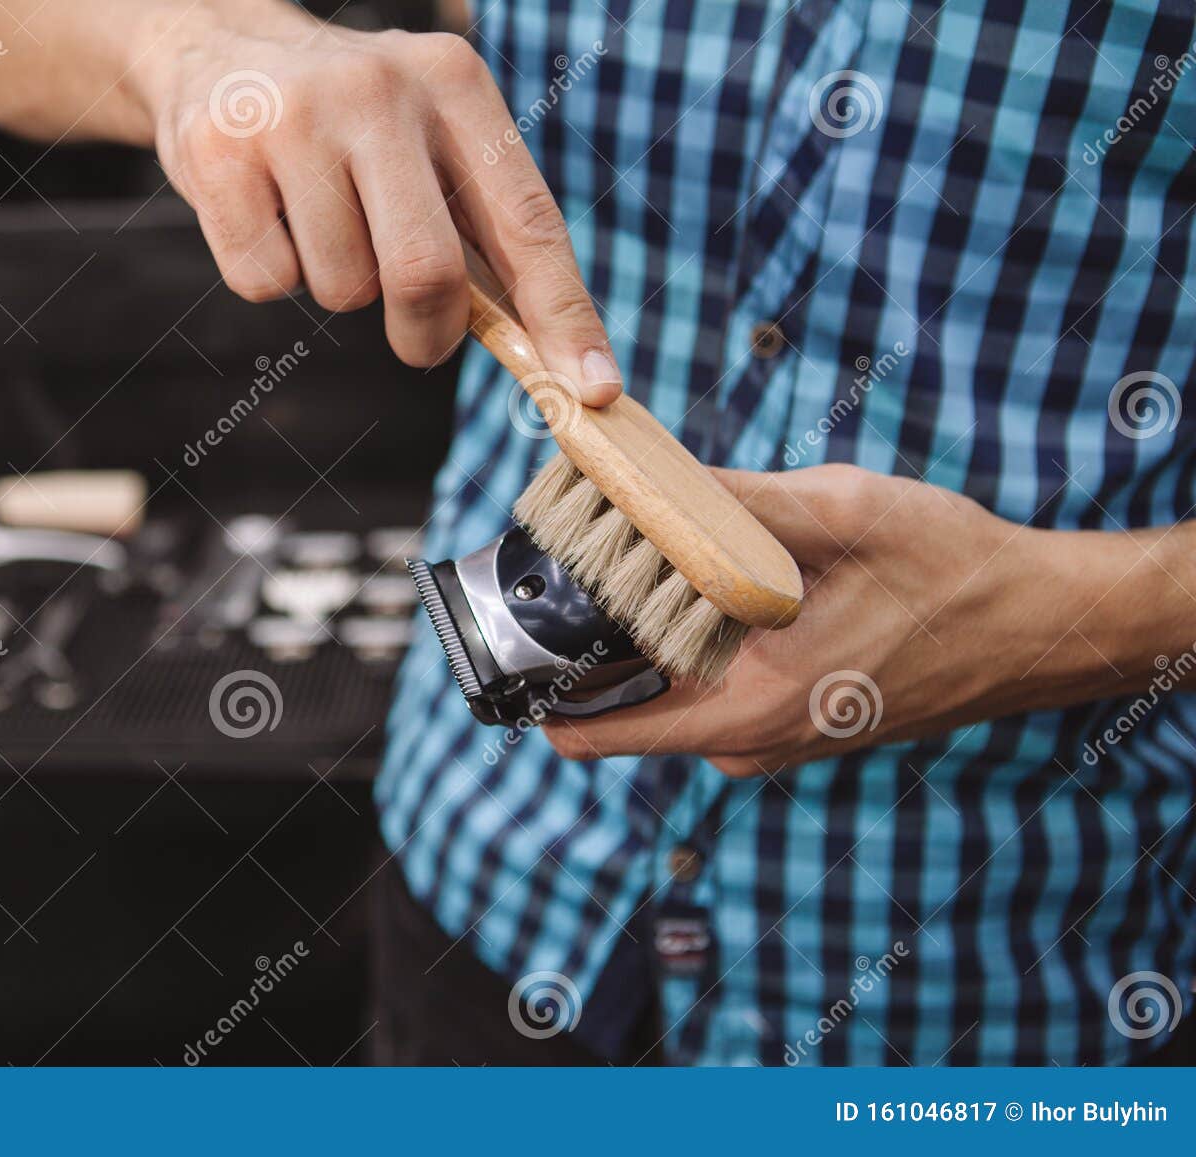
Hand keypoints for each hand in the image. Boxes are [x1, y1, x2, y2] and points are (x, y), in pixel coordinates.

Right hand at [0, 0, 622, 399]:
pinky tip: (267, 214)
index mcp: (455, 84)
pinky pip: (267, 282)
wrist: (219, 49)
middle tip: (418, 341)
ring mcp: (293, 117)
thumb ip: (487, 233)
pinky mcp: (219, 154)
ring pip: (342, 287)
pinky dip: (272, 276)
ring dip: (340, 287)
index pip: (528, 221)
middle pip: (426, 273)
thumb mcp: (432, 139)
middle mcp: (378, 89)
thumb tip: (559, 359)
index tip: (591, 390)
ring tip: (320, 222)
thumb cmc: (353, 124)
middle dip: (426, 334)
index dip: (563, 315)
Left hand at [543, 464, 1194, 774]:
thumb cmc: (953, 573)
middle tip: (575, 547)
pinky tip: (704, 568)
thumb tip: (637, 472)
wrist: (1040, 624)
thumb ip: (733, 501)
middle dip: (586, 632)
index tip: (512, 619)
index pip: (592, 732)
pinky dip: (687, 631)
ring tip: (641, 544)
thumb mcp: (839, 514)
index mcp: (746, 712)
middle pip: (618, 700)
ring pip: (662, 686)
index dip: (538, 678)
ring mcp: (768, 735)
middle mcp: (748, 741)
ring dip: (640, 625)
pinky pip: (706, 681)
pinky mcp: (787, 715)